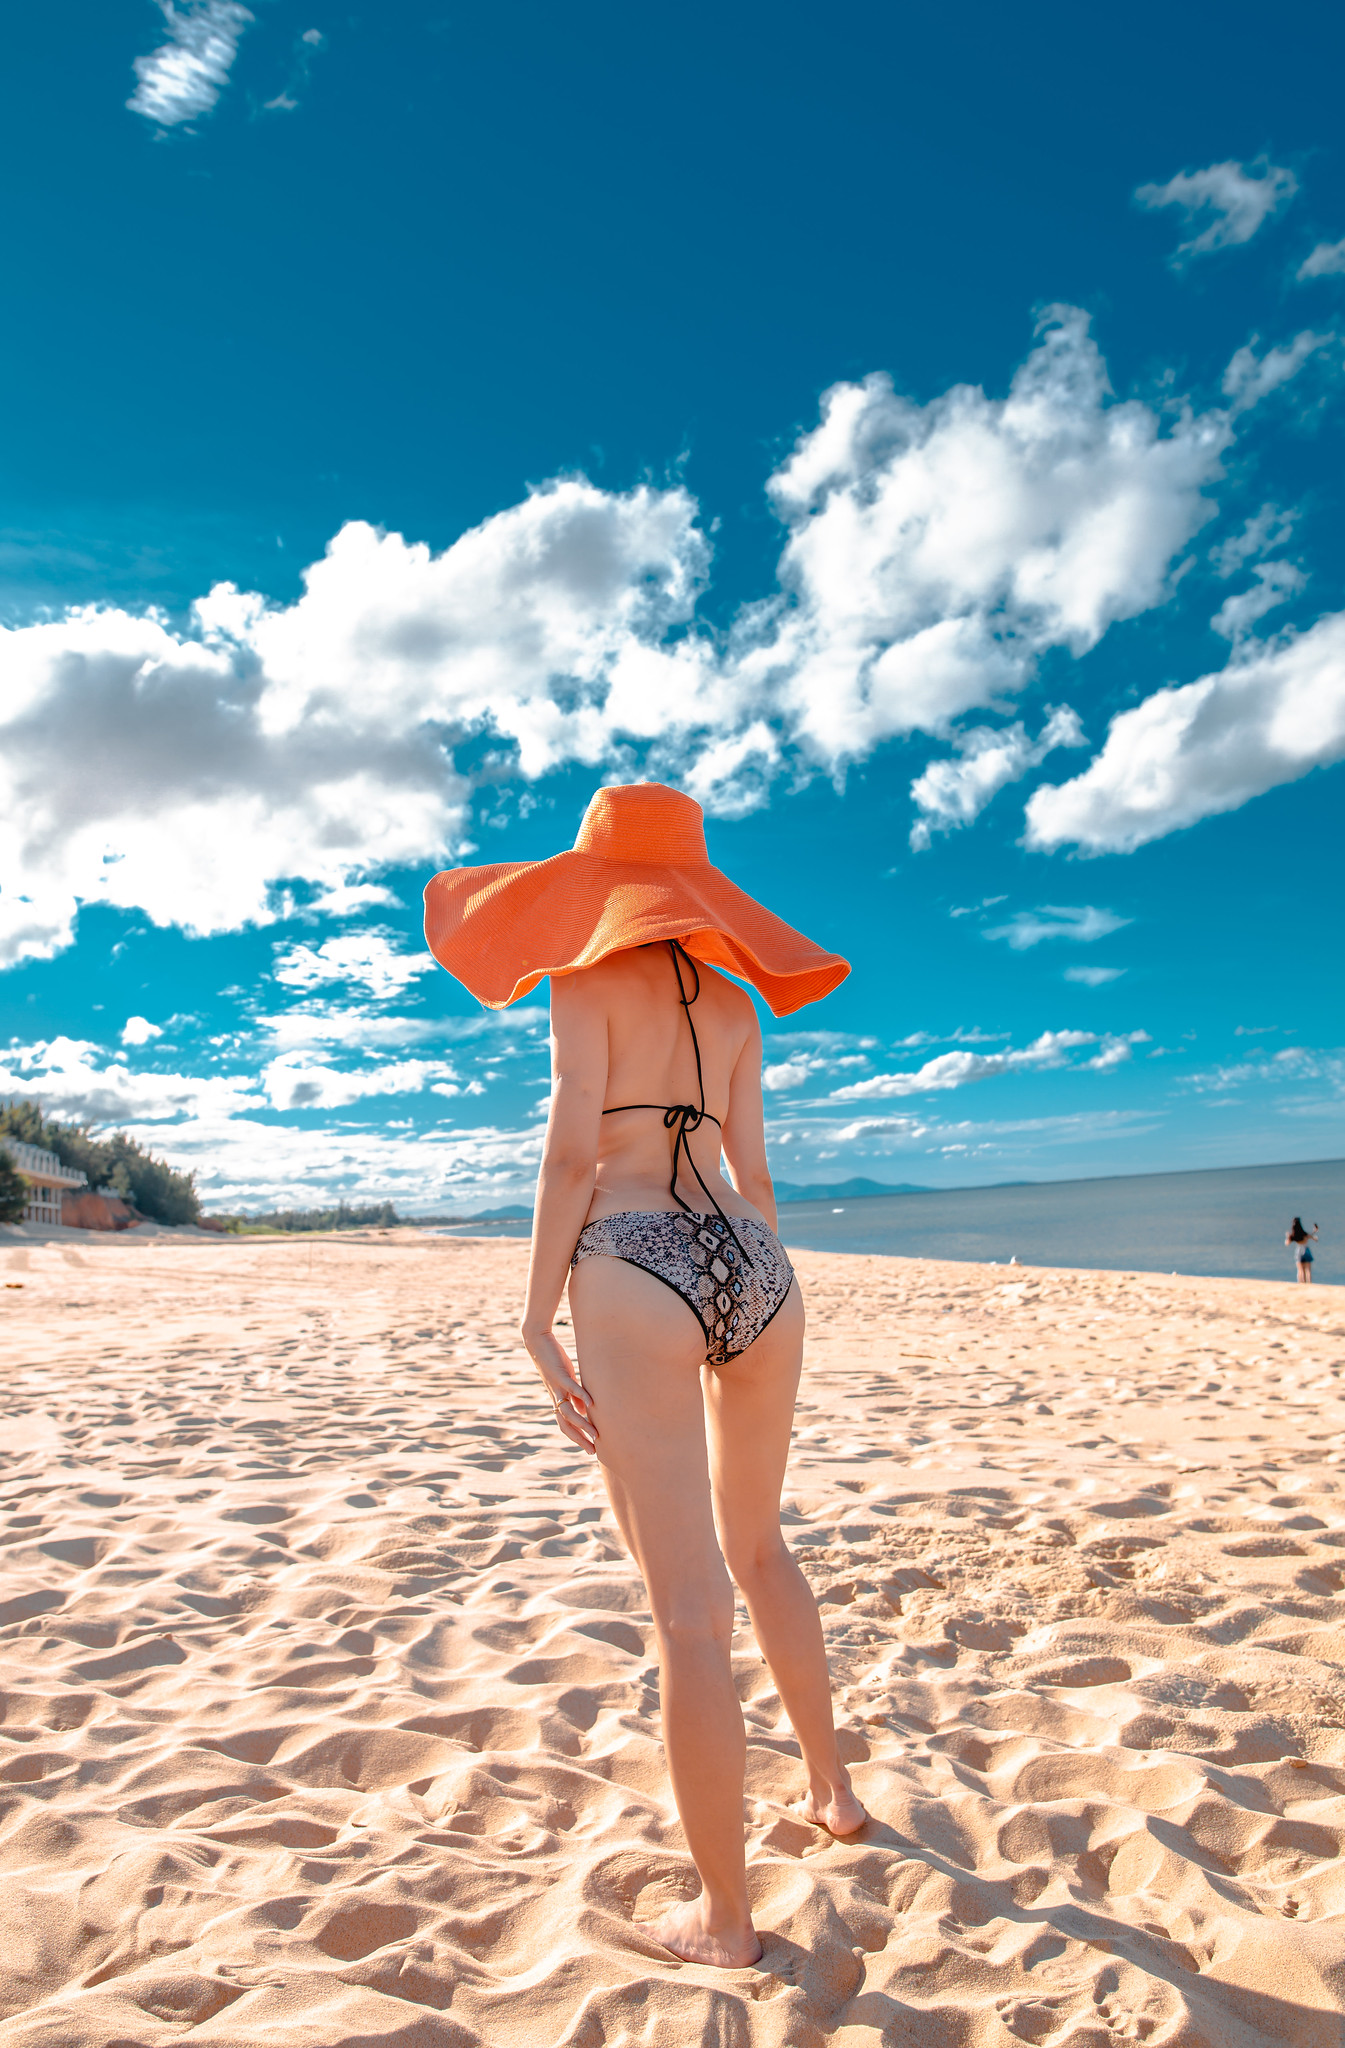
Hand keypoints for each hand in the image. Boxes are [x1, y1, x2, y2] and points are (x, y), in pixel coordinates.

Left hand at [520, 1322, 596, 1454]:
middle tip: (592, 1450)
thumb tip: (584, 1410)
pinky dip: (581, 1396)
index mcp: (558, 1399)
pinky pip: (570, 1388)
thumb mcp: (566, 1380)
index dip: (577, 1438)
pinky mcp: (559, 1374)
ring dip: (581, 1424)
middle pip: (566, 1424)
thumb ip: (574, 1396)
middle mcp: (556, 1396)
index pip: (566, 1424)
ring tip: (595, 1433)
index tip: (590, 1449)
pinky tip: (591, 1404)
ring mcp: (556, 1386)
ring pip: (568, 1411)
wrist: (537, 1342)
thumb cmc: (554, 1361)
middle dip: (579, 1438)